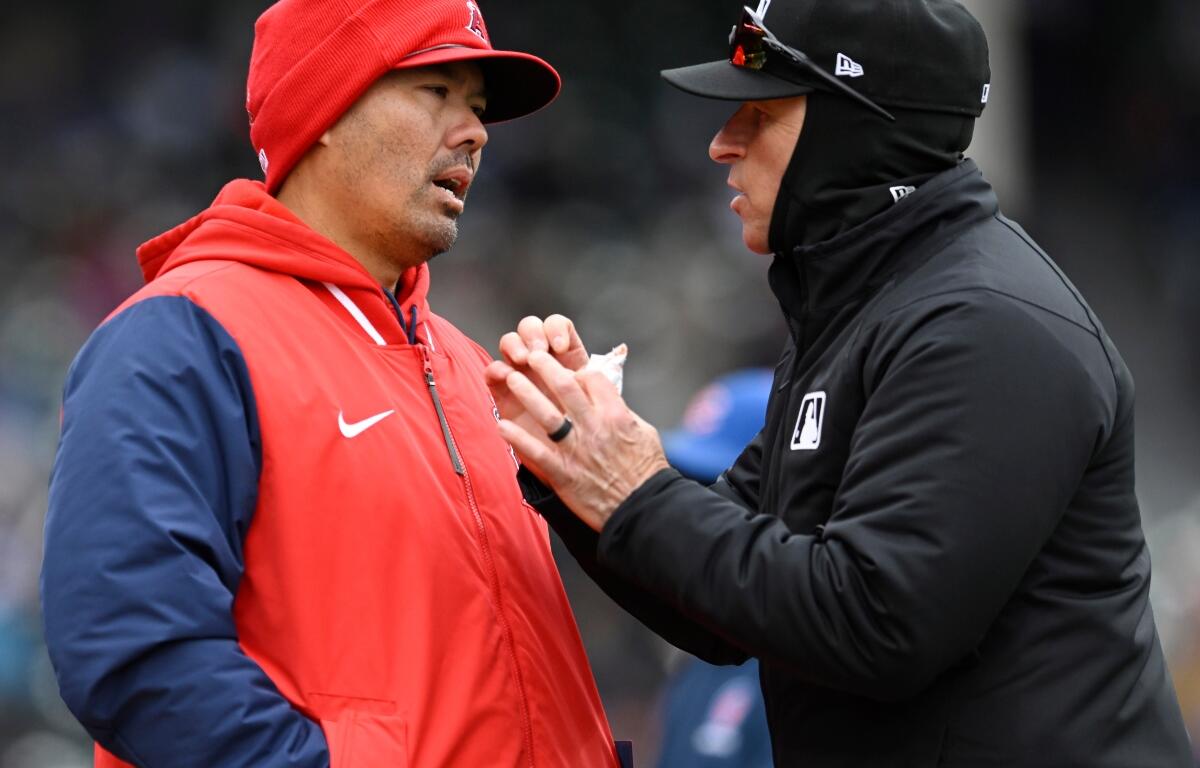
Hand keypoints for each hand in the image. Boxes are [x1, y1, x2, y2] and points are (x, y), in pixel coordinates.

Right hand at [487, 314, 588, 447]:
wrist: (575, 459)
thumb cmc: (591, 431)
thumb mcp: (603, 408)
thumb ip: (599, 389)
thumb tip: (592, 374)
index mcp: (568, 356)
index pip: (558, 326)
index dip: (556, 329)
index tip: (561, 347)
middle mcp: (542, 359)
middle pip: (530, 328)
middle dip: (532, 333)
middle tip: (538, 352)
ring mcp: (521, 373)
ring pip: (510, 343)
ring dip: (514, 345)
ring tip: (521, 359)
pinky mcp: (503, 391)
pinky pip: (493, 374)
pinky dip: (496, 370)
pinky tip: (505, 375)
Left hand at [495, 350, 669, 530]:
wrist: (641, 510)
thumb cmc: (646, 472)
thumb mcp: (644, 433)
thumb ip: (624, 414)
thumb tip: (610, 400)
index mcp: (616, 415)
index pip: (593, 379)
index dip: (579, 371)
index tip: (570, 373)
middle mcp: (595, 428)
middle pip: (565, 388)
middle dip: (546, 367)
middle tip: (532, 355)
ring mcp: (578, 450)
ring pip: (546, 415)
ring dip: (526, 394)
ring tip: (511, 378)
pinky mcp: (565, 474)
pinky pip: (537, 452)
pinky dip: (518, 439)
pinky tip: (502, 426)